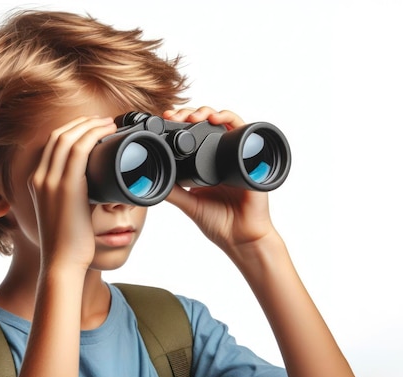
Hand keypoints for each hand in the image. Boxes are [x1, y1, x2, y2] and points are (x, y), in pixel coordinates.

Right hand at [28, 116, 116, 271]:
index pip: (52, 145)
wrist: (62, 261)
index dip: (72, 130)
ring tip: (109, 122)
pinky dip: (93, 135)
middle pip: (58, 136)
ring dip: (90, 125)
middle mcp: (40, 177)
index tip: (92, 127)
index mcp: (37, 182)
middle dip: (82, 123)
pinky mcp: (65, 187)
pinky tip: (106, 131)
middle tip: (103, 120)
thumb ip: (78, 196)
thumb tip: (99, 187)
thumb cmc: (70, 242)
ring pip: (68, 139)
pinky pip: (78, 150)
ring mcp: (50, 181)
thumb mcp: (69, 213)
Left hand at [163, 107, 275, 252]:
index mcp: (207, 164)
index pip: (194, 134)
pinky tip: (216, 119)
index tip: (165, 119)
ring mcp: (236, 155)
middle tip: (175, 115)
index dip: (180, 122)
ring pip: (224, 121)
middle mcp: (222, 156)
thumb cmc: (221, 224)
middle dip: (190, 113)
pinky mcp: (249, 157)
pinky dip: (230, 118)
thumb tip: (153, 176)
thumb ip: (174, 191)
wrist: (242, 238)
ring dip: (207, 112)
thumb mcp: (190, 204)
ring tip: (193, 116)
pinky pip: (243, 129)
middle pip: (207, 123)